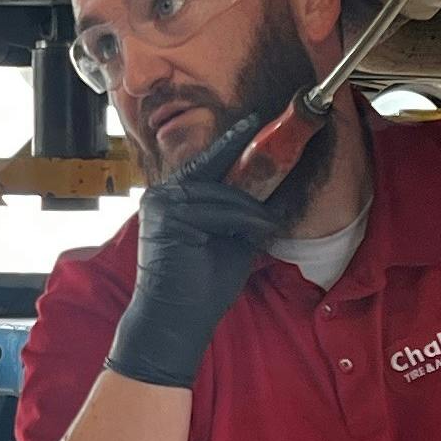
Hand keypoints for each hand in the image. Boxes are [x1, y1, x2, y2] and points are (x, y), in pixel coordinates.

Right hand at [105, 116, 291, 387]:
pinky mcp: (168, 216)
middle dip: (245, 159)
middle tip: (279, 140)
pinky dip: (243, 218)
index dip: (230, 141)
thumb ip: (239, 214)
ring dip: (250, 207)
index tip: (253, 119)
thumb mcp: (228, 241)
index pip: (206, 163)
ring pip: (220, 191)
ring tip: (270, 223)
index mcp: (172, 198)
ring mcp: (162, 203)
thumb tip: (270, 193)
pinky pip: (218, 209)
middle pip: (212, 169)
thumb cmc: (200, 287)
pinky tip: (260, 229)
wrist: (175, 321)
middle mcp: (162, 195)